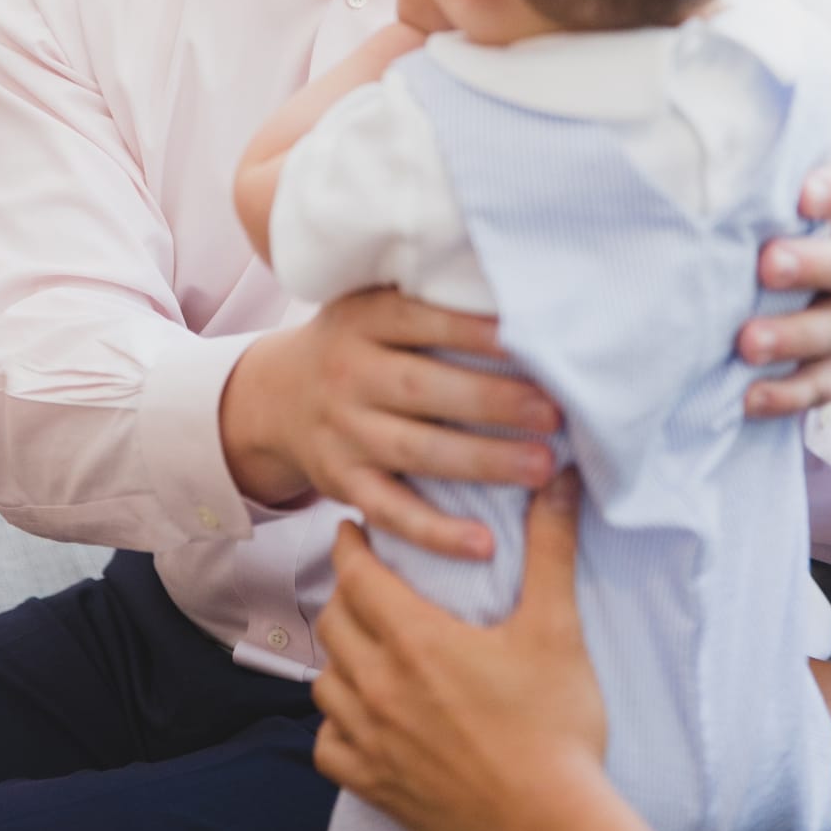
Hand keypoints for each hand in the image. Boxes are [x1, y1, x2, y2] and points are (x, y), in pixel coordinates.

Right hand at [220, 289, 558, 558]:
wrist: (276, 396)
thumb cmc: (357, 344)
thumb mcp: (372, 303)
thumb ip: (428, 297)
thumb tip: (517, 286)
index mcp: (360, 319)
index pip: (417, 319)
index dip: (469, 329)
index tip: (524, 338)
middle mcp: (347, 374)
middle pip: (421, 388)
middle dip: (491, 400)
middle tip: (553, 411)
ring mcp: (341, 432)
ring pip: (414, 451)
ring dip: (481, 461)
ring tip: (542, 467)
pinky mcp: (341, 482)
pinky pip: (390, 511)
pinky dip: (435, 533)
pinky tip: (483, 544)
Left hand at [313, 472, 606, 830]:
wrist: (553, 830)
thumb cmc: (557, 727)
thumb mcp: (557, 628)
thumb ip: (551, 546)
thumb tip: (560, 477)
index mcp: (416, 640)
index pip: (358, 575)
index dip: (351, 547)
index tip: (353, 530)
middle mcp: (380, 687)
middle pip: (334, 622)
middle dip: (346, 594)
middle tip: (367, 583)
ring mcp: (373, 741)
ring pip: (325, 682)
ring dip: (339, 658)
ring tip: (363, 646)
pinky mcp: (376, 788)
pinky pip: (328, 748)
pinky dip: (336, 727)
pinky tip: (360, 719)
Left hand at [739, 161, 830, 417]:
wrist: (749, 294)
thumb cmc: (741, 232)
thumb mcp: (742, 204)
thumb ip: (731, 185)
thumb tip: (665, 160)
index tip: (800, 194)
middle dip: (813, 265)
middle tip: (766, 266)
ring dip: (795, 335)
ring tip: (746, 343)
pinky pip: (828, 382)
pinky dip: (791, 392)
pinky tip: (750, 397)